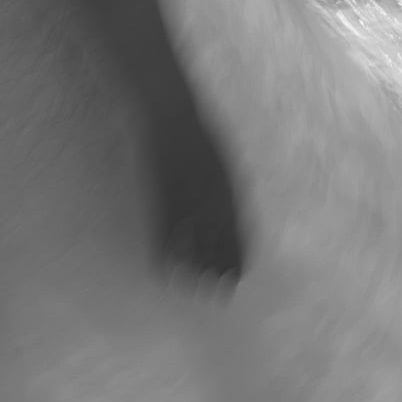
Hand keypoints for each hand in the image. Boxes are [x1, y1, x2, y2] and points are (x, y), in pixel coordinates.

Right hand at [146, 105, 245, 286]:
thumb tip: (232, 215)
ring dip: (196, 264)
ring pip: (193, 239)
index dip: (237, 254)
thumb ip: (227, 187)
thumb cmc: (197, 132)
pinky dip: (166, 249)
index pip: (237, 229)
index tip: (238, 274)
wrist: (170, 111)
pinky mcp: (163, 193)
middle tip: (222, 290)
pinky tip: (166, 266)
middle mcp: (210, 196)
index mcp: (228, 187)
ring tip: (199, 285)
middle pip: (218, 240)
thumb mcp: (221, 159)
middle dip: (220, 266)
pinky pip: (165, 229)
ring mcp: (185, 195)